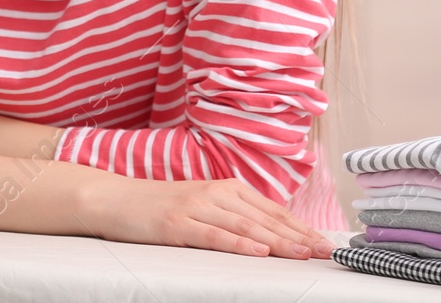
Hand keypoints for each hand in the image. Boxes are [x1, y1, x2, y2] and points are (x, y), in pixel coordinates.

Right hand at [79, 174, 334, 259]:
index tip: (325, 242)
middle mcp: (216, 194)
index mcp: (226, 188)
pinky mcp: (178, 223)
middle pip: (265, 219)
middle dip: (298, 236)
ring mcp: (197, 207)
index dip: (300, 227)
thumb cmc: (161, 206)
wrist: (115, 198)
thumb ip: (233, 215)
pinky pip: (214, 235)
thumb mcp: (203, 205)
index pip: (272, 210)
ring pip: (245, 227)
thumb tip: (270, 235)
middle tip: (325, 251)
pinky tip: (258, 252)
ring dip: (277, 242)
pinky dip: (239, 244)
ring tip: (301, 253)